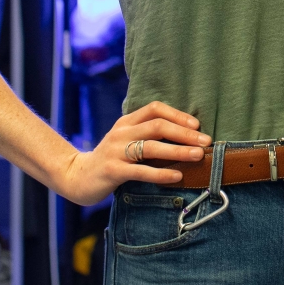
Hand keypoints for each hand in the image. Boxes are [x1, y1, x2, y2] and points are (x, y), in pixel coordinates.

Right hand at [58, 101, 210, 204]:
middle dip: (185, 133)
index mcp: (127, 121)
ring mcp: (116, 151)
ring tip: (198, 156)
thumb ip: (148, 135)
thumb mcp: (127, 140)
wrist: (77, 176)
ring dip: (178, 150)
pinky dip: (161, 173)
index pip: (155, 108)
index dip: (178, 115)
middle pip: (157, 126)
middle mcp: (121, 132)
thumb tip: (186, 136)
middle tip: (206, 141)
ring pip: (151, 147)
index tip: (197, 125)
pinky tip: (177, 176)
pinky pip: (141, 171)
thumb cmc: (111, 159)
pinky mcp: (112, 170)